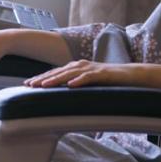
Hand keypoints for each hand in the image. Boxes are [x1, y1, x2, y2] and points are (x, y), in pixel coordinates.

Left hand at [24, 60, 142, 88]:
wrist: (132, 75)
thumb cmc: (111, 81)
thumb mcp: (89, 85)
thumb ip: (76, 87)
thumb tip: (62, 96)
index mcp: (78, 67)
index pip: (56, 72)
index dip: (42, 78)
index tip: (28, 84)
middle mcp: (83, 65)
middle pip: (59, 71)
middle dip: (44, 78)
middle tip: (29, 85)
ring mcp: (93, 68)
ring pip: (71, 73)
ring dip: (57, 79)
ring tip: (44, 85)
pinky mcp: (104, 73)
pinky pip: (90, 77)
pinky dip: (80, 80)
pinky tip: (71, 85)